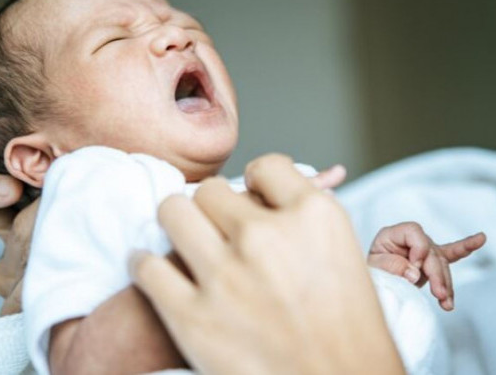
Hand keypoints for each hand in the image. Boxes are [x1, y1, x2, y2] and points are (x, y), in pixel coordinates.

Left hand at [131, 154, 404, 374]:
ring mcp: (225, 276)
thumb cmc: (350, 330)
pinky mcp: (191, 316)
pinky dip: (146, 263)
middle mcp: (267, 238)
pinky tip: (153, 268)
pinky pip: (147, 265)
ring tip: (182, 232)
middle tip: (217, 220)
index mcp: (314, 217)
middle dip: (215, 203)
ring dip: (177, 220)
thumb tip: (296, 182)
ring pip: (173, 212)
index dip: (258, 178)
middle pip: (213, 189)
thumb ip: (314, 212)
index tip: (251, 191)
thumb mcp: (348, 256)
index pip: (267, 166)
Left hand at [368, 222, 485, 310]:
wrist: (372, 279)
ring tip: (447, 303)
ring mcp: (424, 249)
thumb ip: (392, 266)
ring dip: (446, 283)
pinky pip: (452, 253)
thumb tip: (414, 272)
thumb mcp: (373, 268)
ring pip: (441, 263)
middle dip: (436, 274)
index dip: (418, 249)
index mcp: (393, 234)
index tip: (414, 269)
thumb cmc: (370, 271)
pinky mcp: (433, 260)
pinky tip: (481, 239)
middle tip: (439, 295)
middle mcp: (411, 238)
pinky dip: (466, 247)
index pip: (414, 232)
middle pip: (431, 250)